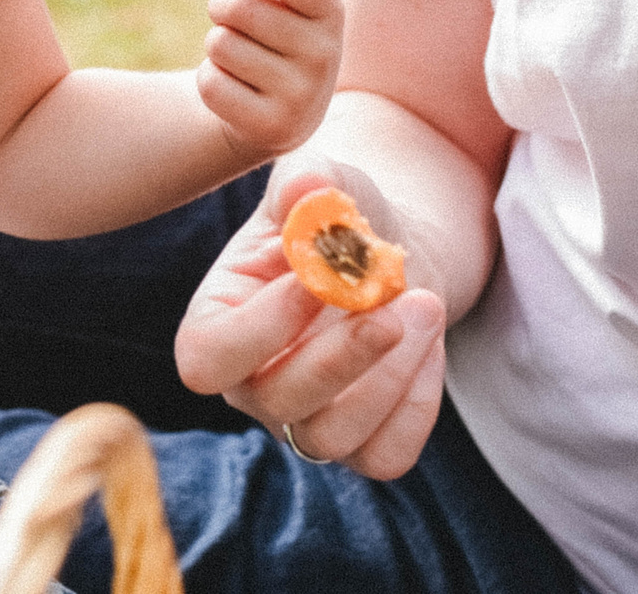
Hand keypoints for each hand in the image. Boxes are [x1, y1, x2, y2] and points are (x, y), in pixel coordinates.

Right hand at [176, 154, 448, 478]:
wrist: (390, 247)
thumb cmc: (339, 214)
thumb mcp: (321, 182)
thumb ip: (308, 182)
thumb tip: (308, 187)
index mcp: (219, 319)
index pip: (207, 357)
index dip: (258, 329)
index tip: (312, 279)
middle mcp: (251, 382)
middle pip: (277, 401)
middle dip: (341, 355)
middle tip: (390, 302)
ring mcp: (305, 419)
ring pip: (332, 438)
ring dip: (388, 377)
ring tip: (425, 304)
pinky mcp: (362, 442)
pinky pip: (386, 455)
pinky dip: (417, 404)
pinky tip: (430, 345)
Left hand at [197, 0, 379, 158]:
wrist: (276, 113)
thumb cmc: (289, 33)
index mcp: (334, 13)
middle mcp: (327, 56)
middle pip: (238, 8)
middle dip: (224, 10)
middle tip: (243, 29)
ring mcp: (302, 98)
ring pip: (219, 45)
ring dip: (218, 49)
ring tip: (246, 63)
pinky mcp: (270, 130)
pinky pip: (210, 84)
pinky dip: (211, 83)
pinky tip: (239, 94)